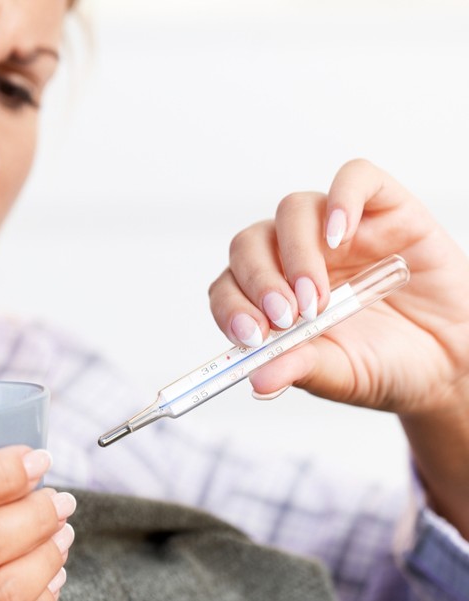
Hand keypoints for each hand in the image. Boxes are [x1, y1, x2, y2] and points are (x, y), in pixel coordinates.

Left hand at [210, 158, 468, 414]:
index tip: (250, 336)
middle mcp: (296, 256)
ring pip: (292, 210)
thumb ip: (298, 368)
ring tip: (317, 300)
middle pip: (250, 243)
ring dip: (296, 253)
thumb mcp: (340, 375)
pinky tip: (340, 236)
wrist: (452, 360)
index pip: (229, 286)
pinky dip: (341, 198)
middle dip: (259, 280)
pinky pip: (353, 178)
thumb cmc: (388, 364)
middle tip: (287, 317)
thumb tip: (257, 381)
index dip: (230, 306)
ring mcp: (337, 230)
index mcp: (273, 295)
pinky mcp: (383, 207)